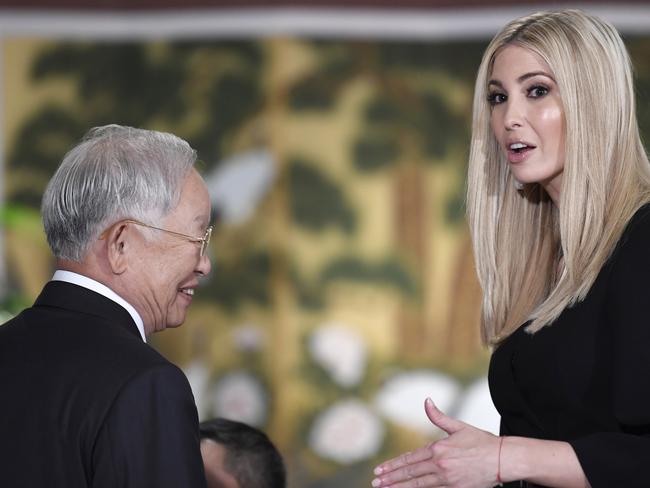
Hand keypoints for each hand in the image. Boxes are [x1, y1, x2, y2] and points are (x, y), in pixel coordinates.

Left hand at [371, 398, 500, 487]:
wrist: (502, 458)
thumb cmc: (481, 442)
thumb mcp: (458, 427)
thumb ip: (439, 416)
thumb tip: (426, 401)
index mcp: (438, 448)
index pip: (410, 458)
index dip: (393, 465)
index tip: (380, 470)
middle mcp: (440, 464)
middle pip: (410, 473)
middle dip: (391, 478)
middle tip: (376, 482)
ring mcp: (447, 479)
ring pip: (418, 485)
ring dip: (400, 487)